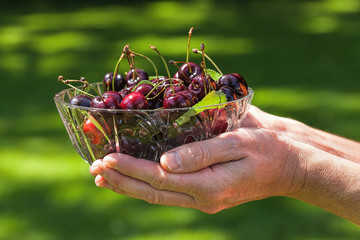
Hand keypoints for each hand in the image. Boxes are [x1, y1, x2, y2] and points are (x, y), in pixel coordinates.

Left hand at [90, 128, 307, 212]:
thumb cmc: (267, 149)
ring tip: (103, 176)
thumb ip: (201, 154)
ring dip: (129, 186)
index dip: (130, 169)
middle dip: (121, 180)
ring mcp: (203, 198)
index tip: (105, 158)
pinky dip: (146, 185)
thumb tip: (165, 163)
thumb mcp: (237, 144)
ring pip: (157, 195)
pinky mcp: (205, 192)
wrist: (289, 165)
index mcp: (209, 187)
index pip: (159, 179)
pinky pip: (169, 192)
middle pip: (152, 192)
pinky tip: (134, 179)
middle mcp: (202, 197)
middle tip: (94, 169)